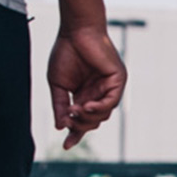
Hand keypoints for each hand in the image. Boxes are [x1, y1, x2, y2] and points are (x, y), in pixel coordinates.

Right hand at [47, 25, 126, 148]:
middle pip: (94, 120)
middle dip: (80, 124)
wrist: (76, 31)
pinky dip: (100, 107)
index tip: (66, 146)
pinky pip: (112, 101)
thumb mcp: (58, 84)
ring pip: (103, 114)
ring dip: (88, 117)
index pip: (83, 120)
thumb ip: (60, 105)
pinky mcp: (118, 80)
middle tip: (68, 119)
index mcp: (85, 95)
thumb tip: (60, 126)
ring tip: (75, 110)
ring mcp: (110, 88)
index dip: (75, 133)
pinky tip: (87, 106)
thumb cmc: (66, 53)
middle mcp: (99, 93)